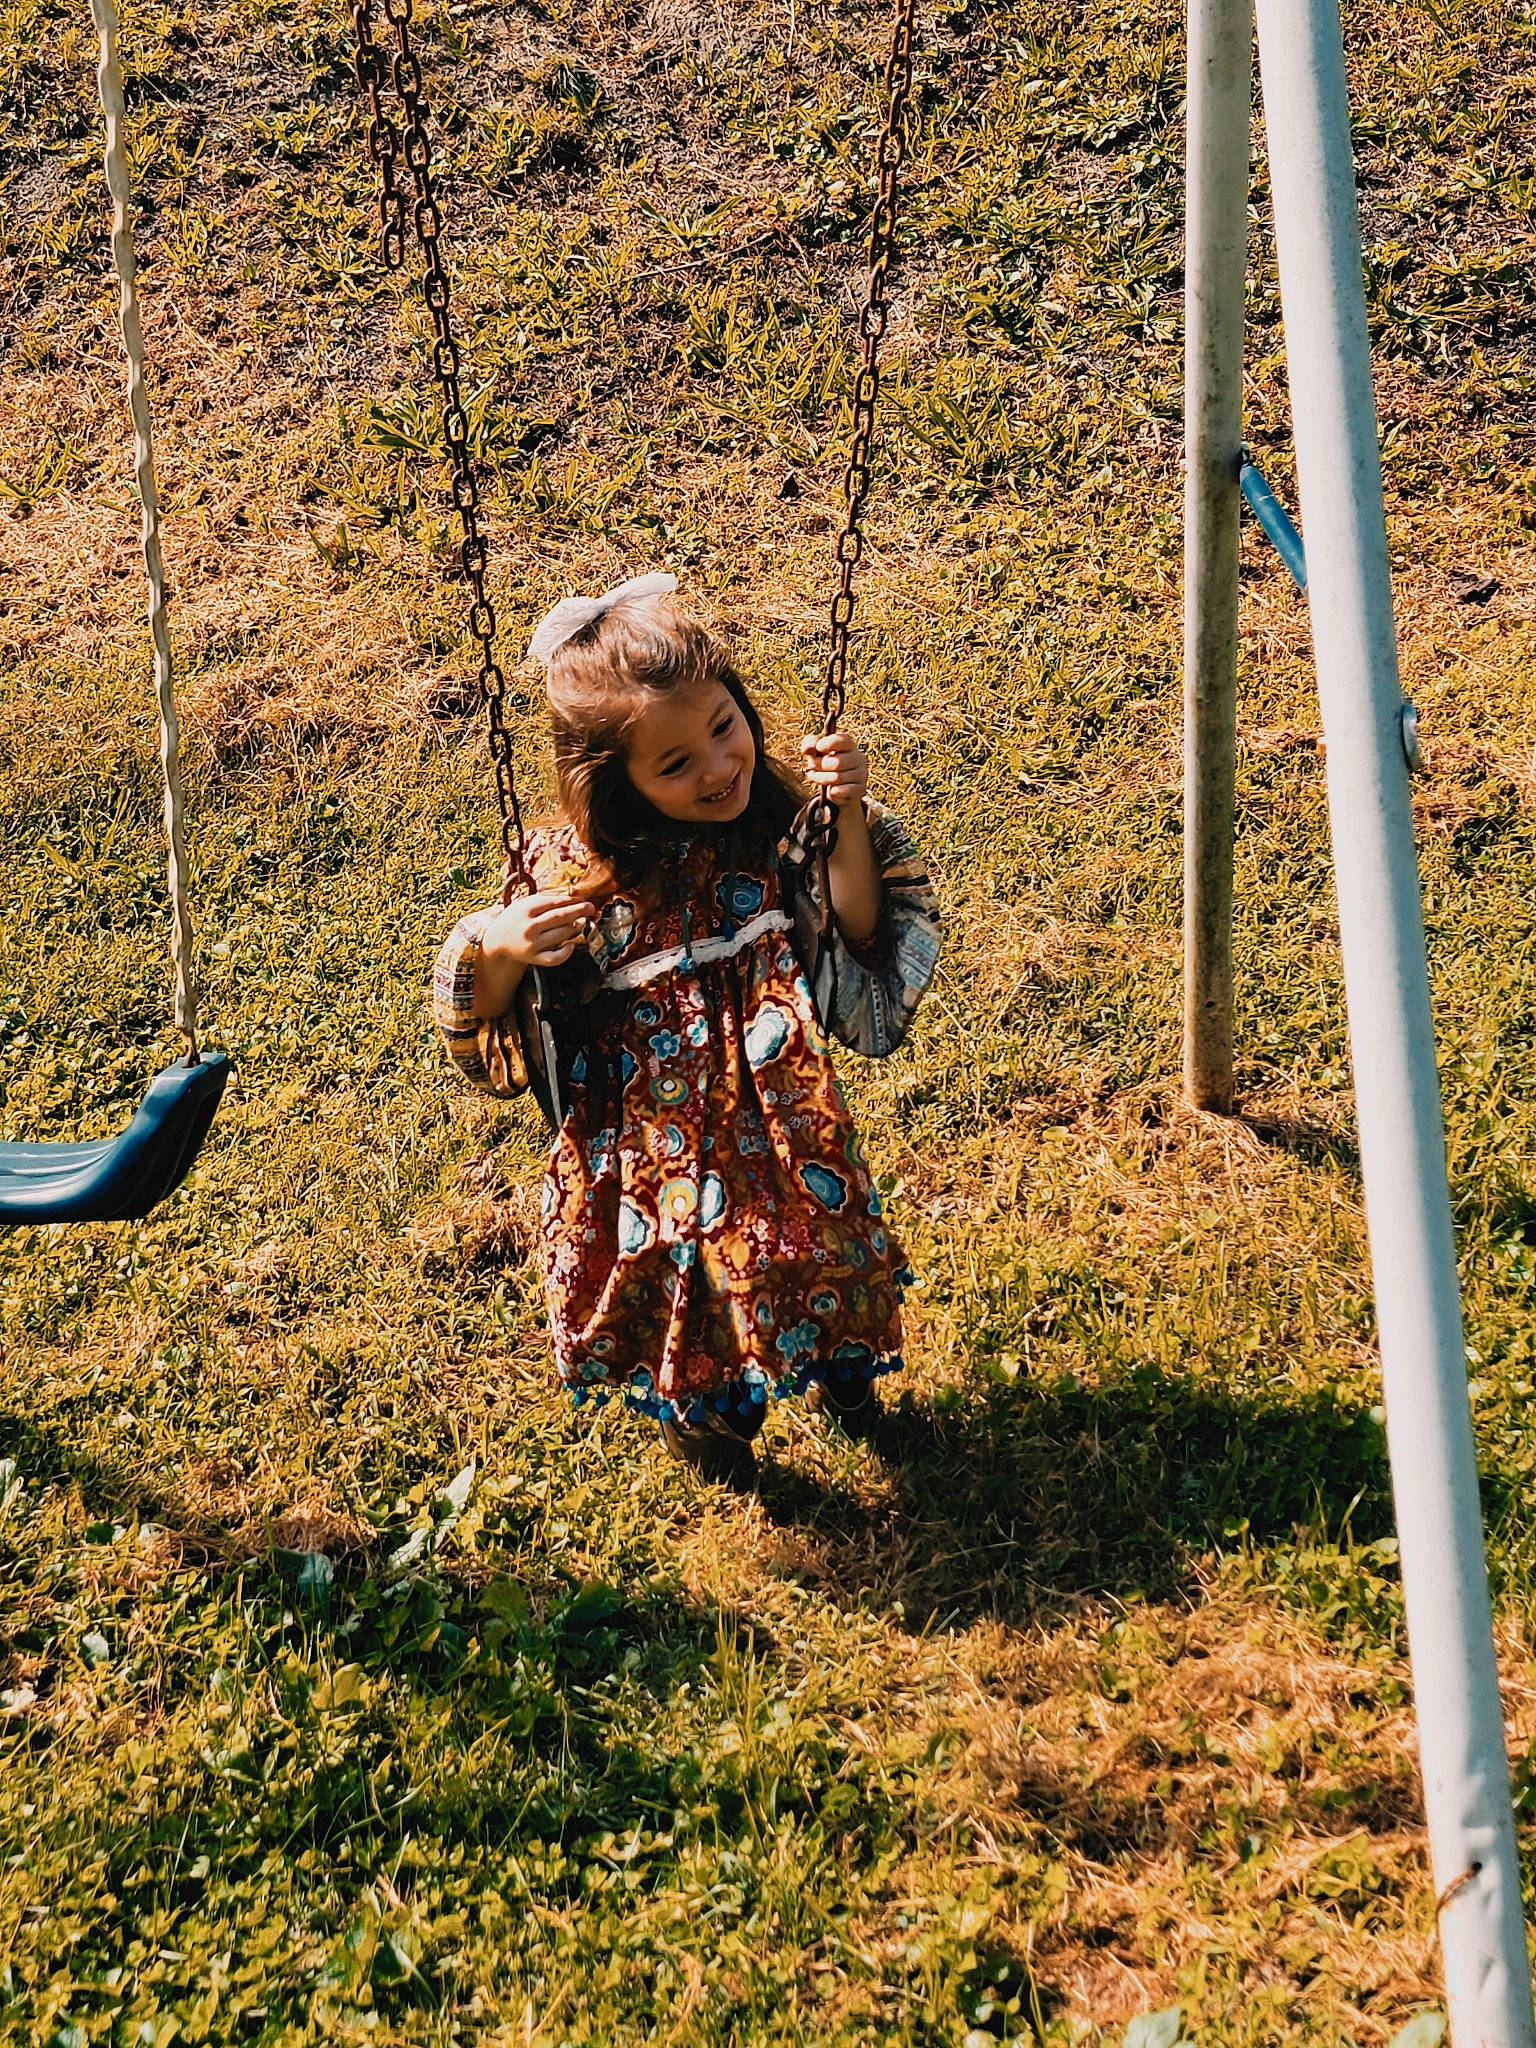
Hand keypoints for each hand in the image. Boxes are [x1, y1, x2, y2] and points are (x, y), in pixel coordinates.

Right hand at [483, 888, 597, 969]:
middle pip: (561, 917)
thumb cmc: (516, 919)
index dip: (571, 900)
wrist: (497, 941)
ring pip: (562, 934)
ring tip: (571, 924)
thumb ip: (546, 899)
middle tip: (590, 908)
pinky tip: (570, 945)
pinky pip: (555, 958)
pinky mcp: (534, 958)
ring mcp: (532, 944)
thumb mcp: (525, 904)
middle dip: (579, 911)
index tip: (582, 900)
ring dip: (572, 928)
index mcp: (526, 910)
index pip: (554, 902)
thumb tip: (572, 897)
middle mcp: (529, 927)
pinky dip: (566, 952)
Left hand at [801, 729, 869, 808]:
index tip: (819, 747)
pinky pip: (841, 791)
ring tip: (816, 778)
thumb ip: (810, 744)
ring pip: (837, 778)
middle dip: (819, 766)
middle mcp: (858, 758)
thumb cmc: (826, 765)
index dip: (828, 743)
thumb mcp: (816, 752)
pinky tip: (830, 790)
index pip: (843, 740)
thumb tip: (806, 750)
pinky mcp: (859, 789)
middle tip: (812, 767)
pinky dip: (832, 791)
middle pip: (837, 762)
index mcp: (849, 745)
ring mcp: (861, 774)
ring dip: (821, 779)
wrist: (838, 789)